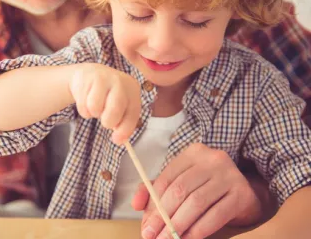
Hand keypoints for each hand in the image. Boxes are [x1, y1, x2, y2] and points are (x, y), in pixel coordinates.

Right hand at [69, 63, 141, 143]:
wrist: (90, 75)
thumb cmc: (108, 95)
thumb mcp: (121, 105)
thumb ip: (123, 123)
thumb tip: (119, 140)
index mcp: (132, 89)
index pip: (132, 113)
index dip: (125, 129)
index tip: (117, 140)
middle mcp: (119, 81)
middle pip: (114, 110)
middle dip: (108, 121)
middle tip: (105, 120)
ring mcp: (102, 78)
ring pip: (95, 108)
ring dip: (93, 113)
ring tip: (96, 107)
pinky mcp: (85, 80)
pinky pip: (82, 105)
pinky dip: (84, 110)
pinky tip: (86, 101)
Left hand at [132, 144, 262, 238]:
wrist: (246, 194)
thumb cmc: (206, 189)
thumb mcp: (181, 184)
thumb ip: (155, 191)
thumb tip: (136, 204)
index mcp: (193, 153)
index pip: (166, 179)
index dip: (152, 205)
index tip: (145, 227)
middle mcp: (212, 159)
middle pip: (179, 190)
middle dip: (163, 218)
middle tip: (152, 236)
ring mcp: (229, 175)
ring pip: (196, 203)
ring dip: (178, 225)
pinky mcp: (242, 193)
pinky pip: (215, 215)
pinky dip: (199, 230)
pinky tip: (187, 238)